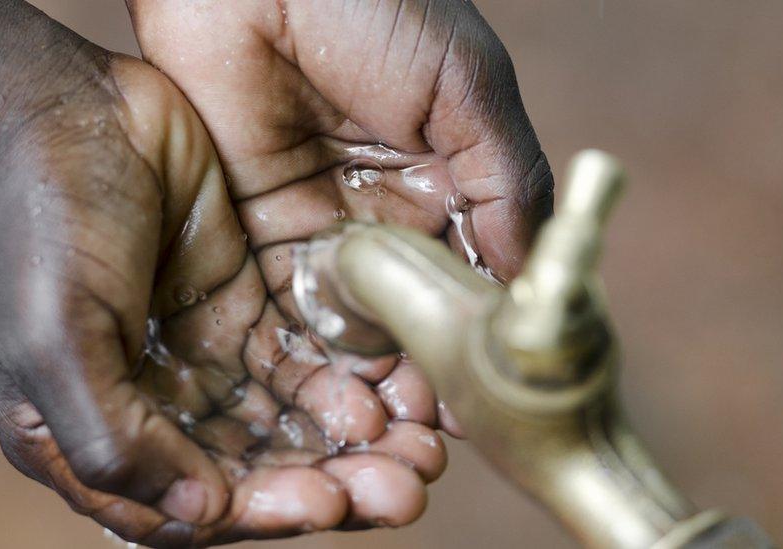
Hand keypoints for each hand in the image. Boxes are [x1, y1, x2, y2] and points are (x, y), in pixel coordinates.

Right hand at [0, 51, 446, 544]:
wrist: (61, 106)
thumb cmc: (37, 223)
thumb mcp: (55, 339)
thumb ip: (114, 438)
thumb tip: (203, 509)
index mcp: (90, 433)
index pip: (187, 507)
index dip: (259, 513)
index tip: (325, 504)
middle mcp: (154, 405)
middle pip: (254, 470)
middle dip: (331, 483)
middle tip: (404, 487)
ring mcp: (204, 353)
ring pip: (289, 419)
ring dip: (353, 440)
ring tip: (421, 448)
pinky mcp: (243, 302)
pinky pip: (303, 355)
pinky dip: (347, 377)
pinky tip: (395, 387)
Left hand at [125, 0, 552, 540]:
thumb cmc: (373, 3)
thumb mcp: (464, 89)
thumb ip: (505, 185)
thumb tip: (527, 282)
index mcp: (448, 186)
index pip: (470, 291)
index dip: (473, 356)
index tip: (474, 419)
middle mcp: (387, 220)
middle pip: (408, 329)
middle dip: (415, 396)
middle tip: (419, 463)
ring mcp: (319, 232)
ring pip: (348, 335)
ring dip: (363, 397)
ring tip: (376, 459)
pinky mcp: (255, 234)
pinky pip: (282, 313)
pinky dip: (304, 367)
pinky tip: (326, 418)